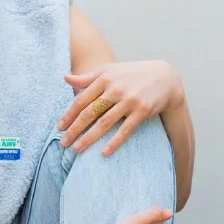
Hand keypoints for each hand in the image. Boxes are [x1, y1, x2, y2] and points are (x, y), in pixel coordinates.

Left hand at [58, 60, 183, 154]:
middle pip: (90, 112)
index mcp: (105, 78)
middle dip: (75, 129)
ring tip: (77, 149)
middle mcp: (116, 89)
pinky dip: (114, 141)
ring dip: (89, 137)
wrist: (164, 77)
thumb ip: (88, 77)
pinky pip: (125, 129)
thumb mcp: (110, 71)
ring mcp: (129, 100)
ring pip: (105, 122)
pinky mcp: (142, 111)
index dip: (69, 114)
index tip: (59, 128)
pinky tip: (103, 152)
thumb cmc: (132, 74)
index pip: (82, 99)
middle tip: (63, 143)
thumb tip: (65, 78)